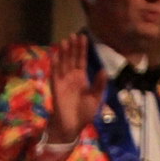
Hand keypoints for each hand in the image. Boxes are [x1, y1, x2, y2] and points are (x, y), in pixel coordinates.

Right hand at [47, 32, 105, 146]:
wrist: (73, 125)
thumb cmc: (84, 112)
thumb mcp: (96, 98)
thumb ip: (99, 84)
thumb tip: (104, 70)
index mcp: (81, 78)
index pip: (81, 60)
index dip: (82, 49)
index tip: (84, 38)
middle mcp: (71, 76)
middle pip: (72, 58)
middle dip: (73, 47)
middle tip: (74, 34)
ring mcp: (63, 80)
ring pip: (63, 63)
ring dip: (64, 52)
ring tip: (66, 40)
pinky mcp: (56, 86)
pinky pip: (55, 73)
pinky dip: (55, 64)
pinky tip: (56, 54)